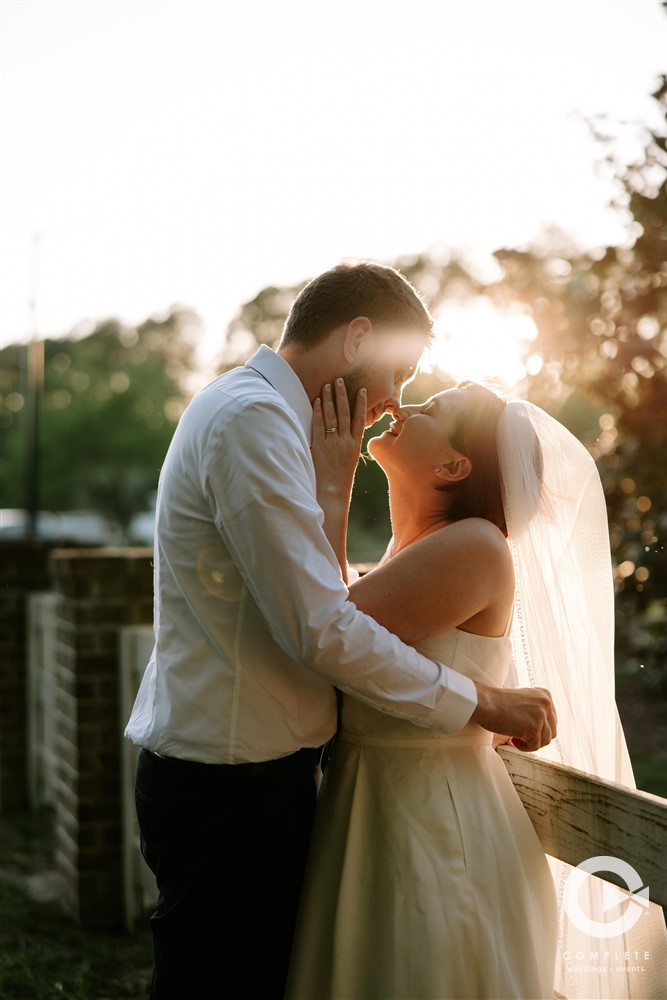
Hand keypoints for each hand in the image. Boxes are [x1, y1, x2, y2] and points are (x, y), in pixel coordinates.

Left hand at [312, 378, 366, 506]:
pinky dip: (317, 412)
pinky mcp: (321, 446)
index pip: (360, 419)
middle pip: (345, 413)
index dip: (361, 404)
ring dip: (329, 399)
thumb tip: (345, 431)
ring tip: (327, 385)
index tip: (362, 390)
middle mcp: (346, 441)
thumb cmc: (341, 478)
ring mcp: (333, 443)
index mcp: (356, 444)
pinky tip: (316, 401)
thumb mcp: (350, 460)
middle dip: (342, 395)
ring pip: (332, 416)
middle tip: (339, 380)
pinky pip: (319, 425)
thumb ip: (348, 444)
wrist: (333, 492)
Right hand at [471, 683, 556, 751]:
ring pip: (545, 740)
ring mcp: (541, 715)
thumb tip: (544, 730)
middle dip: (537, 737)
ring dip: (530, 742)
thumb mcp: (523, 701)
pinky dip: (524, 747)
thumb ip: (536, 710)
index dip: (538, 728)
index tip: (524, 728)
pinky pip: (534, 746)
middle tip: (520, 736)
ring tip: (516, 737)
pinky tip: (512, 739)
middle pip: (551, 731)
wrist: (485, 703)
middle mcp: (546, 703)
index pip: (551, 719)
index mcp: (545, 695)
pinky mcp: (534, 728)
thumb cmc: (498, 703)